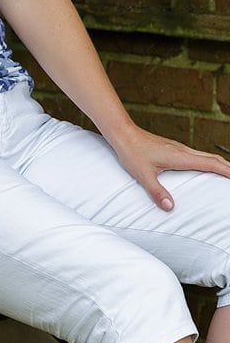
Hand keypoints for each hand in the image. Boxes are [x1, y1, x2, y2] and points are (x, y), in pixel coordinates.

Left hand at [110, 124, 229, 210]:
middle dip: (228, 168)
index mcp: (180, 157)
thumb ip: (156, 192)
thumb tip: (169, 207)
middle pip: (213, 158)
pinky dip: (208, 161)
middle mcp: (183, 150)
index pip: (211, 164)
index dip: (227, 171)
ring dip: (219, 164)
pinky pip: (197, 155)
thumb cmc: (132, 152)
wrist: (123, 134)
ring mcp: (179, 148)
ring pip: (205, 155)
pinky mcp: (173, 148)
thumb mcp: (143, 175)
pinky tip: (205, 167)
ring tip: (227, 174)